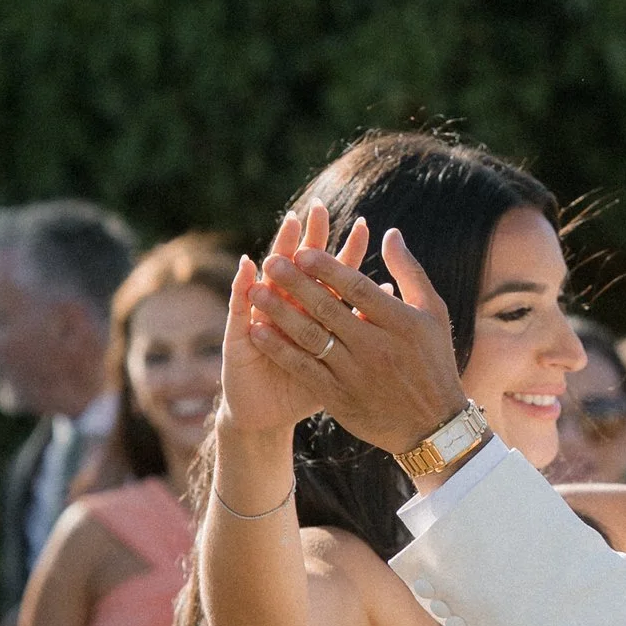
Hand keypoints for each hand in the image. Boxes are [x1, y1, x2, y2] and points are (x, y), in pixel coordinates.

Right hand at [222, 207, 373, 440]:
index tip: (363, 224)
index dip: (347, 252)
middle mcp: (287, 308)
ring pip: (271, 278)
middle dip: (312, 239)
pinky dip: (241, 286)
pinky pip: (239, 308)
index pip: (333, 275)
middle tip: (320, 209)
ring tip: (288, 226)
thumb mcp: (338, 361)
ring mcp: (262, 317)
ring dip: (279, 251)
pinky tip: (247, 267)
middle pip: (301, 267)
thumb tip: (386, 290)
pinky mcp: (239, 335)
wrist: (267, 416)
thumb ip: (359, 326)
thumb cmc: (305, 388)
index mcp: (314, 313)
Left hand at [257, 225, 469, 459]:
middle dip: (295, 283)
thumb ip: (409, 271)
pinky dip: (279, 350)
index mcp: (400, 322)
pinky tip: (258, 333)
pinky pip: (303, 369)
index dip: (327, 268)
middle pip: (328, 308)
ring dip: (280, 313)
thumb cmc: (434, 361)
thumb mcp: (432, 313)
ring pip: (310, 338)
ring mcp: (356, 374)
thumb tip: (389, 233)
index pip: (357, 288)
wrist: (433, 426)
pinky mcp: (340, 398)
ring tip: (255, 293)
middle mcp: (376, 347)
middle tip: (270, 262)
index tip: (302, 251)